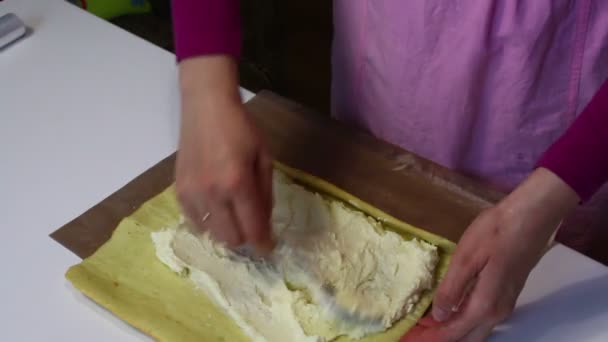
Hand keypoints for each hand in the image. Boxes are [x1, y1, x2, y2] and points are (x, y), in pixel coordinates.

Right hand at [175, 56, 273, 252]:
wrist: (206, 106)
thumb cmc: (242, 127)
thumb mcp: (264, 157)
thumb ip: (265, 193)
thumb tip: (265, 224)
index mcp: (237, 183)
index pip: (252, 228)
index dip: (263, 242)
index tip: (268, 247)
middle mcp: (212, 193)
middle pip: (230, 238)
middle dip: (245, 237)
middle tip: (252, 225)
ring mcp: (192, 193)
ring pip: (211, 234)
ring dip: (226, 230)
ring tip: (233, 213)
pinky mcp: (179, 190)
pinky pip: (194, 221)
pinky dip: (207, 221)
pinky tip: (216, 207)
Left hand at [402, 168, 578, 341]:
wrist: (533, 216)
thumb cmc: (497, 231)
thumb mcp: (467, 257)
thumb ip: (452, 289)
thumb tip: (438, 315)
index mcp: (485, 304)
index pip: (452, 332)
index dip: (428, 337)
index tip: (408, 336)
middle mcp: (497, 312)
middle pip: (465, 338)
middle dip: (439, 338)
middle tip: (414, 334)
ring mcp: (505, 305)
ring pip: (475, 331)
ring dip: (450, 332)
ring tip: (425, 326)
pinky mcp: (507, 295)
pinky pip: (481, 320)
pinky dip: (462, 322)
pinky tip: (448, 312)